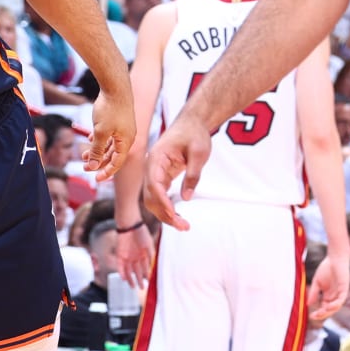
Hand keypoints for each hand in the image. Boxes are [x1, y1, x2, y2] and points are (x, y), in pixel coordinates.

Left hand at [83, 87, 133, 181]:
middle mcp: (127, 137)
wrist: (115, 87)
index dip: (107, 172)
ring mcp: (123, 128)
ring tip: (83, 155)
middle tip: (84, 168)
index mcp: (126, 142)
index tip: (96, 179)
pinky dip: (99, 140)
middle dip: (98, 162)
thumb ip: (96, 150)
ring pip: (109, 145)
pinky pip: (108, 135)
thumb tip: (92, 165)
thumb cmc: (110, 109)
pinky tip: (89, 140)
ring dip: (97, 151)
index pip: (117, 162)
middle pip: (112, 155)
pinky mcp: (118, 120)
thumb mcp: (100, 132)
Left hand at [115, 221, 154, 289]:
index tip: (148, 282)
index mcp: (143, 255)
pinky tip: (124, 279)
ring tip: (132, 287)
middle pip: (137, 271)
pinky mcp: (120, 254)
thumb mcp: (149, 245)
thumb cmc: (141, 233)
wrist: (130, 225)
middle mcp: (135, 257)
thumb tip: (151, 267)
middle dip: (139, 280)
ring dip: (130, 278)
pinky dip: (122, 272)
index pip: (145, 268)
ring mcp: (127, 256)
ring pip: (128, 270)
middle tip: (141, 288)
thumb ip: (150, 256)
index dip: (146, 275)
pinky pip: (120, 265)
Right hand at [143, 113, 211, 231]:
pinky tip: (177, 216)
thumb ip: (192, 175)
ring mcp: (154, 172)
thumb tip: (186, 198)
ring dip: (164, 213)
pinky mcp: (161, 176)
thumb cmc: (194, 134)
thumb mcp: (199, 153)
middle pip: (150, 196)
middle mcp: (150, 167)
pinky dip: (166, 207)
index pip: (153, 184)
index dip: (162, 201)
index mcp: (156, 158)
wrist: (191, 124)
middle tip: (183, 226)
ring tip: (183, 225)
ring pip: (152, 199)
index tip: (174, 214)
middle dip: (164, 213)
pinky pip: (159, 195)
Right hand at [309, 252, 349, 318]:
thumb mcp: (317, 283)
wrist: (335, 259)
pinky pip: (341, 299)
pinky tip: (328, 307)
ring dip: (329, 311)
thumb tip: (308, 304)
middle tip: (314, 316)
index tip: (310, 316)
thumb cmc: (326, 269)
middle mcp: (335, 296)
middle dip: (323, 314)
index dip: (318, 313)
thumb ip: (313, 293)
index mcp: (329, 295)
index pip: (324, 307)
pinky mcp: (344, 289)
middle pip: (330, 309)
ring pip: (336, 306)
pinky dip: (335, 304)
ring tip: (320, 313)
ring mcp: (340, 293)